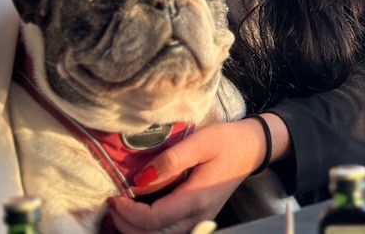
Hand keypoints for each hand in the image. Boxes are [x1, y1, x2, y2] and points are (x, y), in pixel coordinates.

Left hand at [107, 116, 274, 232]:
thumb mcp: (199, 142)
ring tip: (121, 214)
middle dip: (127, 227)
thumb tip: (140, 180)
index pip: (153, 220)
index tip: (114, 196)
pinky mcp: (199, 219)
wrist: (252, 147)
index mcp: (196, 199)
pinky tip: (139, 218)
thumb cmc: (227, 141)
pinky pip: (170, 233)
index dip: (128, 213)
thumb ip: (170, 160)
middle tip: (112, 206)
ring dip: (137, 231)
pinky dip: (150, 231)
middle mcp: (198, 218)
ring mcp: (200, 221)